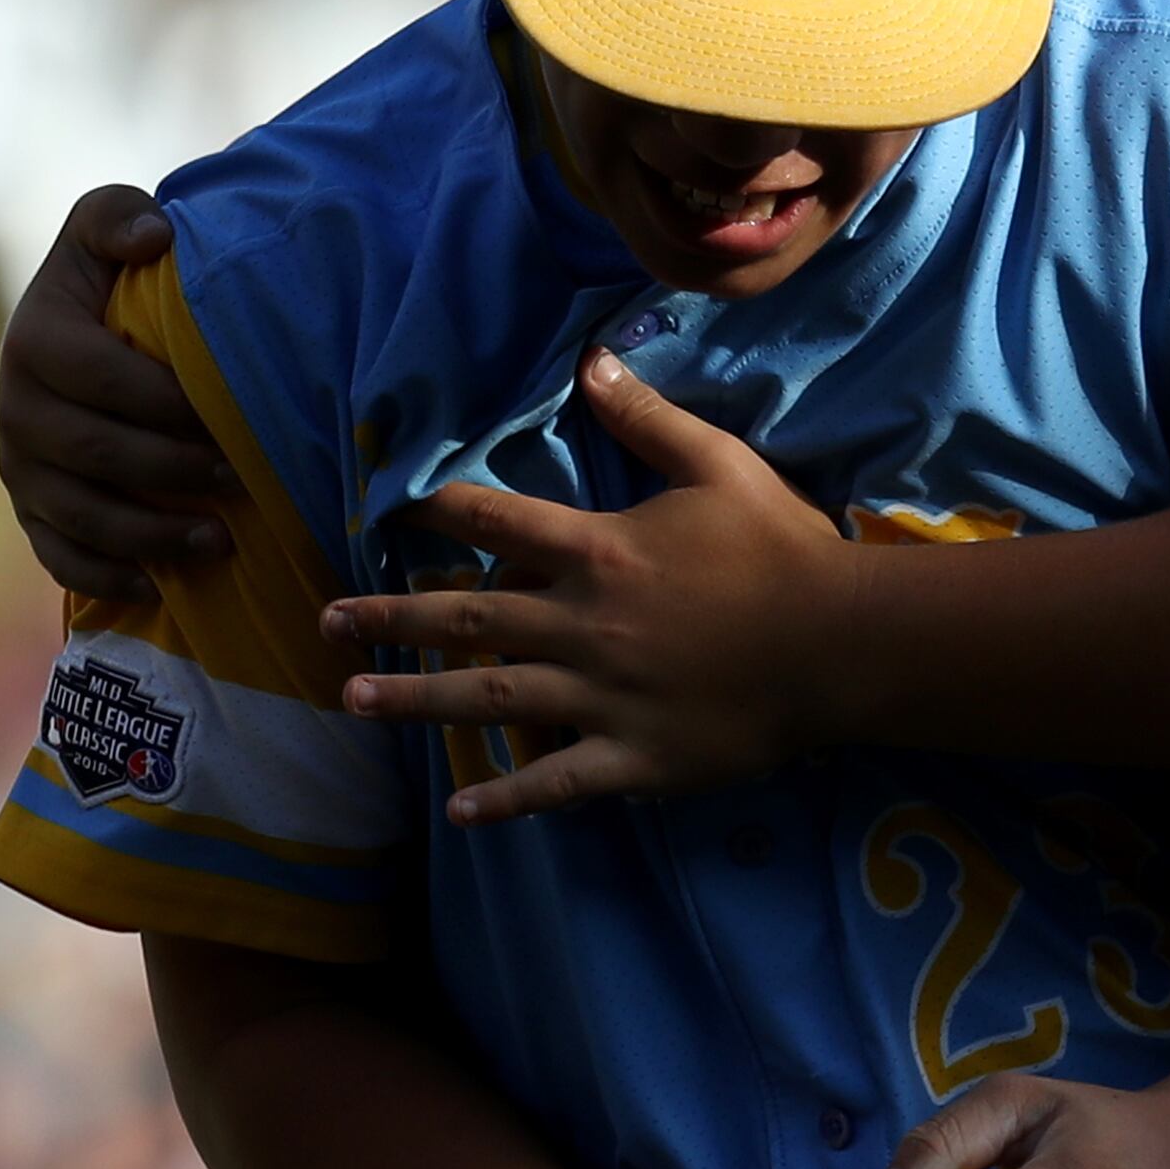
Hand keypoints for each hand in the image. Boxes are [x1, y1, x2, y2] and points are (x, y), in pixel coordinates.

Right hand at [0, 185, 236, 598]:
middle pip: (92, 454)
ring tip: (219, 542)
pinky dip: (104, 574)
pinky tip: (158, 586)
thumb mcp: (111, 222)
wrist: (84, 323)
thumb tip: (153, 238)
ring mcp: (19, 466)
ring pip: (78, 514)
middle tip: (238, 482)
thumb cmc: (114, 272)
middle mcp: (15, 408)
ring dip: (149, 535)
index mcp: (34, 340)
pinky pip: (55, 554)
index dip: (163, 403)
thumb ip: (119, 216)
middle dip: (170, 472)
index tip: (224, 417)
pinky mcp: (29, 507)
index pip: (98, 380)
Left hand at [323, 351, 854, 811]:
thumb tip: (590, 360)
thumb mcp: (719, 464)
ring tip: (354, 699)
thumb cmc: (782, 547)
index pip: (500, 523)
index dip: (441, 513)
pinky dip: (506, 797)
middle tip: (329, 623)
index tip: (393, 514)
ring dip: (416, 700)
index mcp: (601, 551)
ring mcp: (603, 697)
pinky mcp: (634, 757)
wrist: (840, 642)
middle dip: (393, 619)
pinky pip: (556, 782)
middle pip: (469, 618)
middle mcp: (585, 624)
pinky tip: (460, 808)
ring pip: (490, 699)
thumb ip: (648, 418)